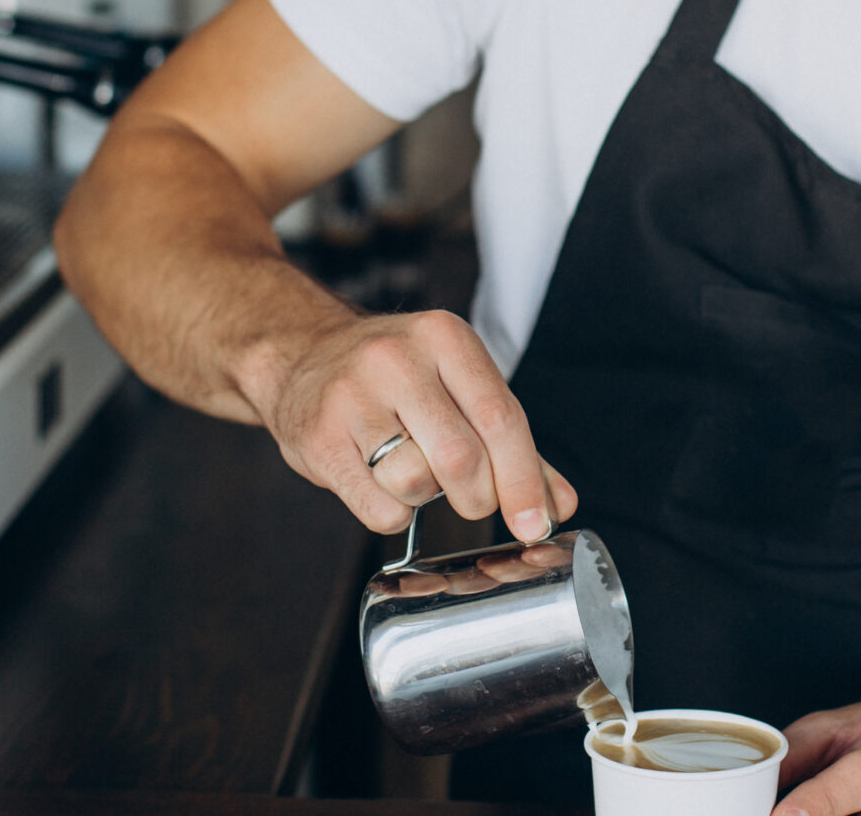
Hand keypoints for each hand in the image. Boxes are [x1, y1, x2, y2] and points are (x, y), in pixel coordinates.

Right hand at [248, 309, 577, 538]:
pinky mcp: (319, 438)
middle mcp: (396, 358)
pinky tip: (379, 481)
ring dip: (425, 496)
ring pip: (415, 483)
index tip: (535, 523)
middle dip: (478, 498)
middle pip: (461, 458)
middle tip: (473, 500)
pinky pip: (377, 507)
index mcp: (445, 337)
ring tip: (410, 467)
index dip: (523, 480)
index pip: (500, 417)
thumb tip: (558, 504)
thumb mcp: (458, 385)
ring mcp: (351, 397)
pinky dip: (390, 511)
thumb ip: (513, 444)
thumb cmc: (395, 377)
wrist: (303, 356)